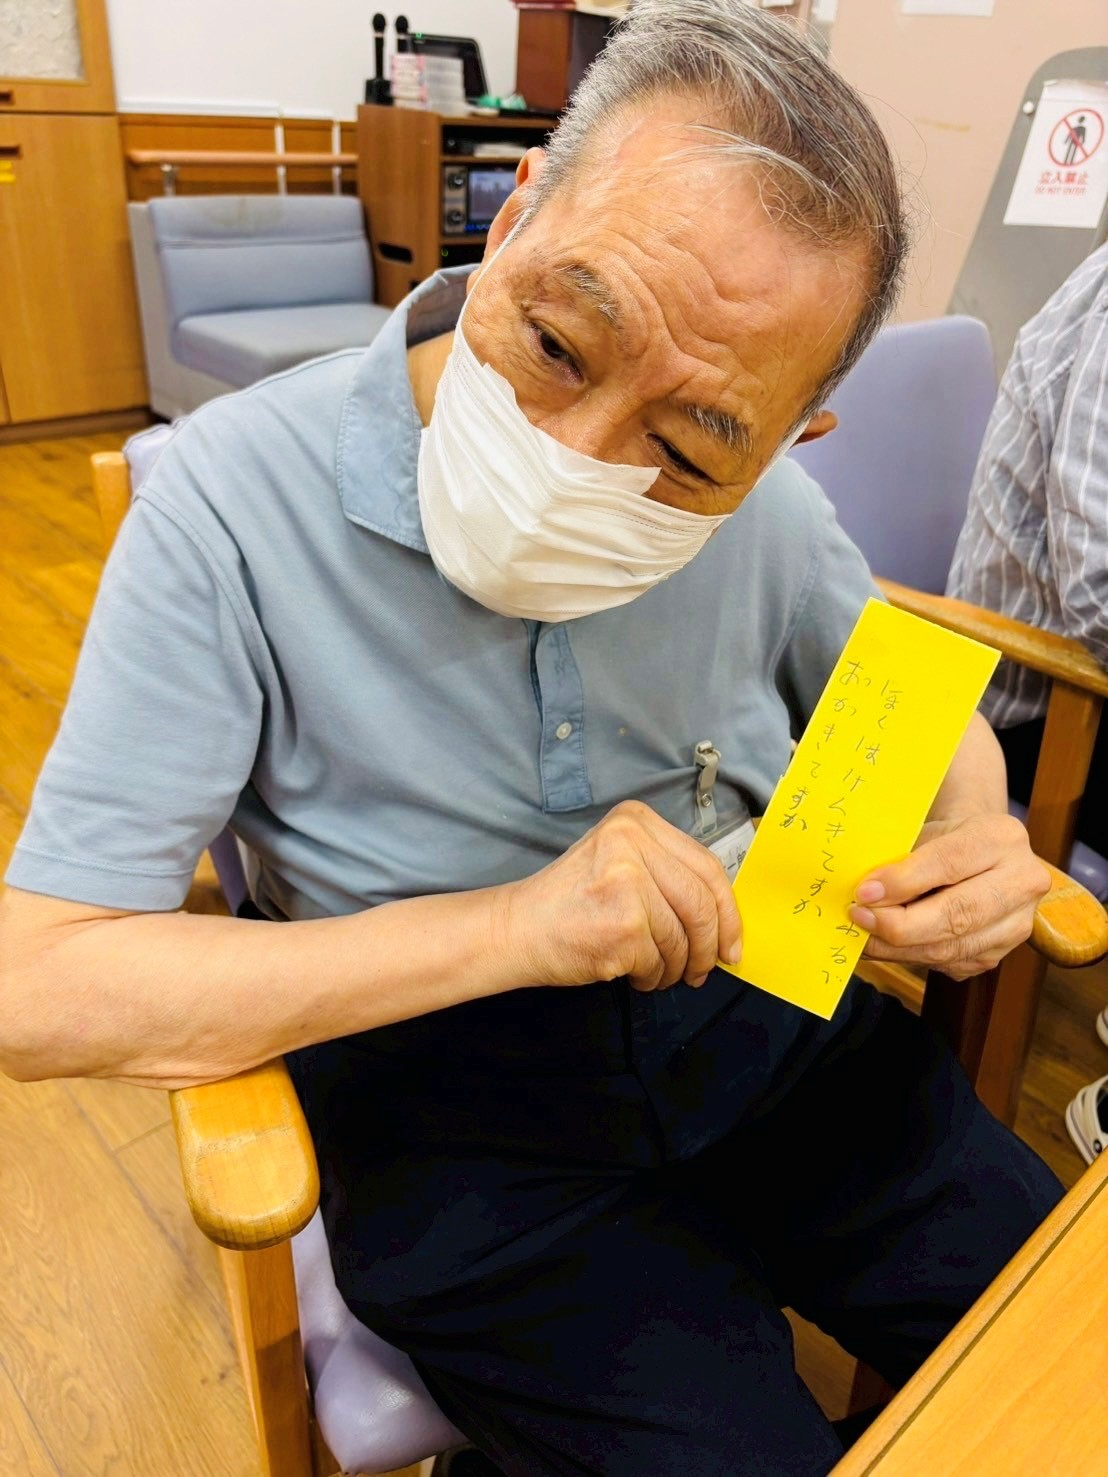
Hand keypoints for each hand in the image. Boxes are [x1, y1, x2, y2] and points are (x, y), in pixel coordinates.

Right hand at [497, 801, 741, 992]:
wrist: (517, 928)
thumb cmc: (570, 903)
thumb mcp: (618, 862)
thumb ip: (667, 874)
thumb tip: (724, 918)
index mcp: (636, 820)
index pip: (707, 866)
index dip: (727, 912)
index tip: (732, 943)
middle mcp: (632, 842)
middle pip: (702, 903)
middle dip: (710, 946)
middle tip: (706, 969)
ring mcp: (627, 882)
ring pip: (683, 938)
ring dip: (676, 967)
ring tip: (655, 971)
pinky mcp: (624, 923)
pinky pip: (660, 962)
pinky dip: (651, 977)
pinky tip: (632, 972)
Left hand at [851, 813, 1049, 979]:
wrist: (981, 855)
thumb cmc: (945, 839)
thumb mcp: (927, 832)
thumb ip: (901, 859)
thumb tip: (864, 893)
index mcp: (1002, 837)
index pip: (949, 863)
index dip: (903, 882)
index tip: (865, 892)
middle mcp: (1022, 880)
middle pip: (957, 914)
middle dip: (899, 923)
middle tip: (860, 918)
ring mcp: (1017, 922)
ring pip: (952, 947)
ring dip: (899, 947)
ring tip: (865, 936)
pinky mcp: (1001, 952)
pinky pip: (950, 963)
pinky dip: (911, 957)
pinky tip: (886, 946)